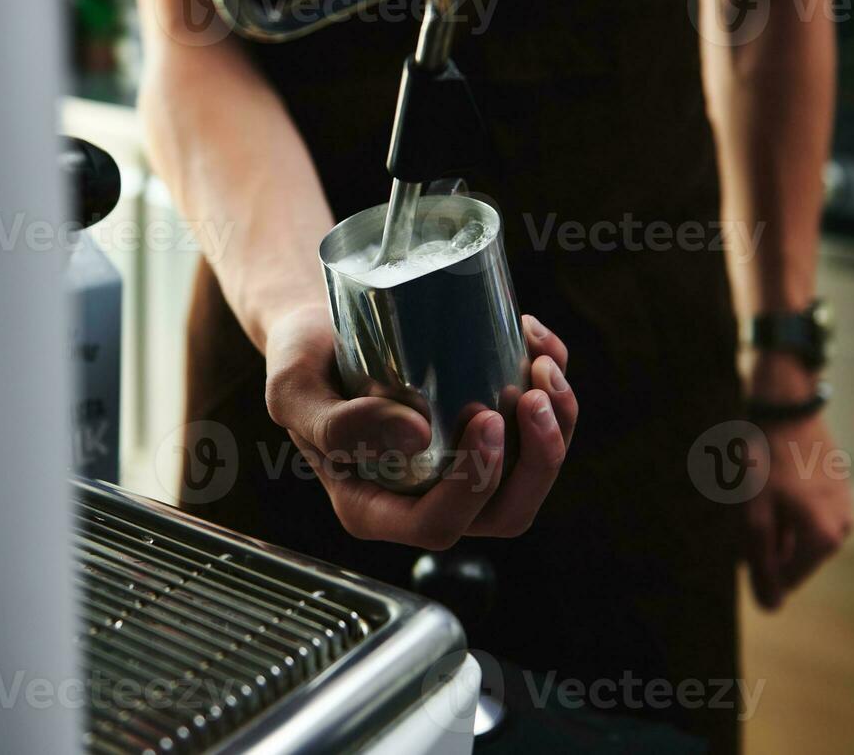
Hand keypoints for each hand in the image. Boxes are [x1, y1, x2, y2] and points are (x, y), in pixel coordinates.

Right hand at [262, 303, 577, 549]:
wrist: (318, 328)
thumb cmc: (299, 363)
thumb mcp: (294, 392)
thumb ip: (336, 425)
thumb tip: (417, 438)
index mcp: (375, 508)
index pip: (439, 524)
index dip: (475, 483)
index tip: (484, 416)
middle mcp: (425, 498)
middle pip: (505, 511)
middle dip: (539, 458)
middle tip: (533, 392)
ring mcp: (461, 468)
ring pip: (533, 475)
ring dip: (558, 424)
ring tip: (543, 363)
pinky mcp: (485, 432)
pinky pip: (539, 430)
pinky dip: (556, 385)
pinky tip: (536, 341)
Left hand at [744, 411, 853, 609]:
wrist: (787, 407)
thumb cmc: (765, 460)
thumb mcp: (753, 514)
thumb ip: (761, 562)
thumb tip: (770, 607)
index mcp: (824, 539)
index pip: (785, 579)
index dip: (756, 563)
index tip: (742, 529)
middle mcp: (843, 528)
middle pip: (792, 556)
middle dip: (766, 540)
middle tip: (749, 504)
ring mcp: (845, 506)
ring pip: (800, 533)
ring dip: (776, 523)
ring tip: (760, 490)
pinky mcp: (840, 488)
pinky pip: (810, 512)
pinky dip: (788, 507)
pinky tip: (773, 482)